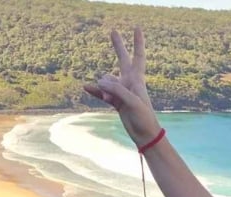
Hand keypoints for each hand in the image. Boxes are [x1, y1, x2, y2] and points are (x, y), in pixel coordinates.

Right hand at [82, 28, 161, 146]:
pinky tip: (85, 87)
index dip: (137, 42)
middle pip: (122, 59)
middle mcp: (129, 82)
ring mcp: (121, 91)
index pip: (138, 56)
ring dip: (103, 88)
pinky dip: (94, 90)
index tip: (136, 27)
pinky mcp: (115, 101)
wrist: (144, 135)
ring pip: (106, 80)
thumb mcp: (132, 102)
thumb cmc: (143, 118)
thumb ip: (116, 90)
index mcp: (137, 79)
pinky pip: (101, 92)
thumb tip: (99, 82)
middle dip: (118, 45)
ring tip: (108, 99)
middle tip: (112, 30)